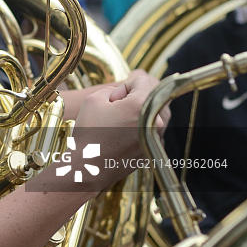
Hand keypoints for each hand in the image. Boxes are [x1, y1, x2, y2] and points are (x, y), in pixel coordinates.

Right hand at [72, 70, 164, 187]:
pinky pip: (155, 127)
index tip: (119, 89)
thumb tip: (127, 90)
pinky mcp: (154, 148)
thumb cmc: (89, 133)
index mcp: (141, 105)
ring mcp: (157, 137)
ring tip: (121, 115)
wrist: (88, 167)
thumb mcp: (94, 98)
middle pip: (156, 94)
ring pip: (158, 111)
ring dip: (143, 107)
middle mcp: (155, 121)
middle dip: (139, 93)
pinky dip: (144, 123)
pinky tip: (125, 129)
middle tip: (119, 101)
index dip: (129, 81)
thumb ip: (115, 88)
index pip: (144, 80)